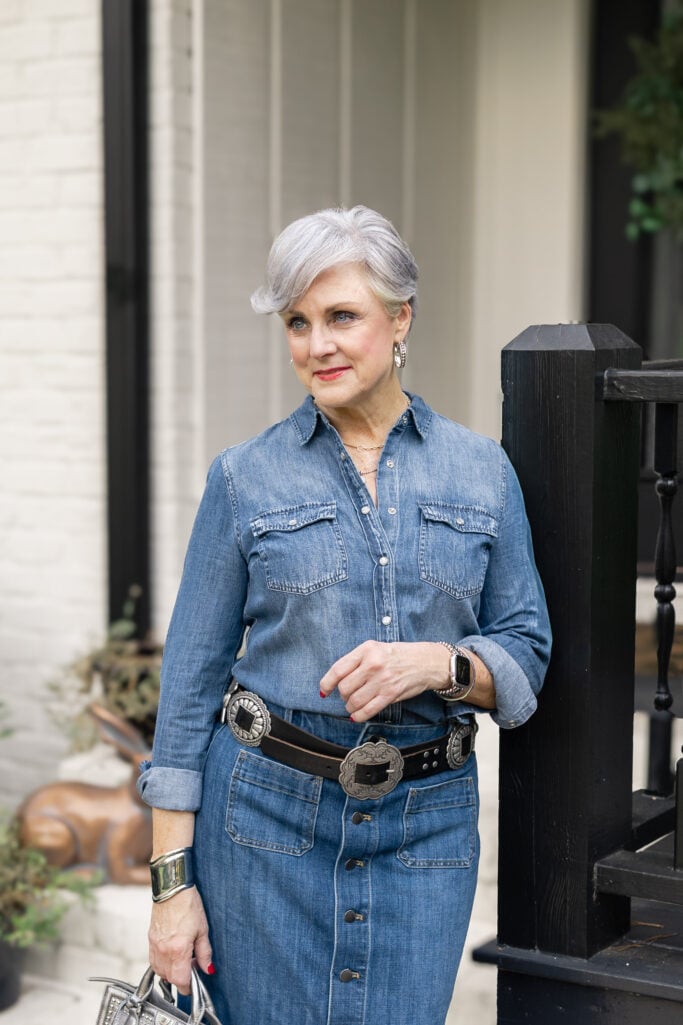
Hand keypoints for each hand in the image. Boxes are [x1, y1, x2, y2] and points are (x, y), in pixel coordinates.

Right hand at [148, 886, 212, 993]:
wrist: (171, 889)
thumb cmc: (188, 905)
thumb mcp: (202, 929)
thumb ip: (205, 952)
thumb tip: (208, 968)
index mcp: (178, 950)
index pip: (180, 980)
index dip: (188, 987)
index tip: (193, 985)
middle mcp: (163, 951)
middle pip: (169, 978)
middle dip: (180, 979)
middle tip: (192, 968)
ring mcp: (154, 945)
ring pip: (159, 971)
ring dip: (170, 972)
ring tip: (182, 960)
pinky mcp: (150, 939)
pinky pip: (153, 960)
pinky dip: (162, 963)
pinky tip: (171, 954)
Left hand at [319, 641, 448, 721]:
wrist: (425, 661)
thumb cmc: (399, 655)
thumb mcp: (376, 649)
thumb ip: (356, 661)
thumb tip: (336, 680)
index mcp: (366, 649)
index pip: (338, 669)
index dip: (327, 683)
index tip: (324, 690)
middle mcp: (373, 664)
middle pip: (344, 687)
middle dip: (342, 696)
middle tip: (347, 695)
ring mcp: (382, 680)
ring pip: (354, 701)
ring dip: (350, 707)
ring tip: (353, 704)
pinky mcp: (391, 694)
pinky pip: (368, 710)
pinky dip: (358, 716)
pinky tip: (357, 715)